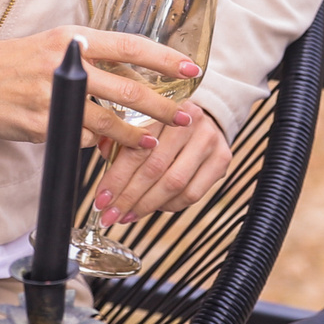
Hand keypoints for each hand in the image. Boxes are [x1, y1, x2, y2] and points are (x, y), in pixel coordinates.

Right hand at [0, 26, 199, 151]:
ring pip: (108, 121)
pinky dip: (96, 143)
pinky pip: (81, 138)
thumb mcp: (55, 45)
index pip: (130, 45)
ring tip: (153, 141)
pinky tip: (105, 146)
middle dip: (161, 105)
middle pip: (127, 87)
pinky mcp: (42, 124)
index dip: (164, 59)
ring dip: (135, 135)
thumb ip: (93, 56)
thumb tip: (135, 71)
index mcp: (73, 38)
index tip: (192, 69)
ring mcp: (53, 96)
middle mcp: (66, 64)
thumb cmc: (16, 62)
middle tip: (186, 115)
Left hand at [93, 103, 231, 225]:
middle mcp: (189, 120)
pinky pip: (192, 193)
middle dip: (128, 197)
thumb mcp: (138, 123)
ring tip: (127, 215)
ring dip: (147, 205)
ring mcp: (209, 140)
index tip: (101, 199)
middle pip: (155, 169)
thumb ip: (119, 140)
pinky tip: (153, 209)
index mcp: (162, 108)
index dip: (117, 178)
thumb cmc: (163, 125)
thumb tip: (103, 163)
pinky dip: (169, 206)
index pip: (137, 149)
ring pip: (174, 184)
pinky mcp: (222, 159)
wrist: (203, 118)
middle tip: (110, 214)